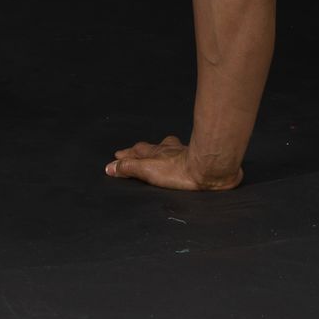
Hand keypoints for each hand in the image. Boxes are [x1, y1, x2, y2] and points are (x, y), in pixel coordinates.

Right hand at [104, 133, 242, 190]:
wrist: (207, 168)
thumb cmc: (178, 171)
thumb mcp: (148, 171)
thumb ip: (129, 168)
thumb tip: (110, 166)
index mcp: (154, 153)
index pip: (136, 152)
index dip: (126, 155)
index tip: (117, 155)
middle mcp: (167, 150)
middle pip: (150, 147)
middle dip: (140, 150)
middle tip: (133, 151)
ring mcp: (182, 151)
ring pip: (167, 147)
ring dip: (160, 148)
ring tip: (158, 149)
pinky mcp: (195, 156)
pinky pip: (182, 151)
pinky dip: (176, 152)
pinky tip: (182, 154)